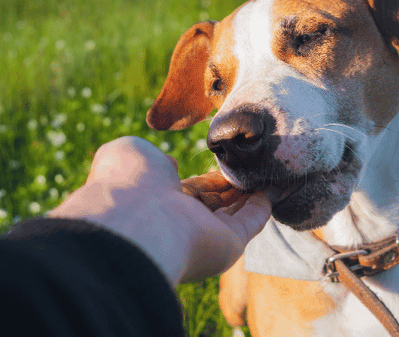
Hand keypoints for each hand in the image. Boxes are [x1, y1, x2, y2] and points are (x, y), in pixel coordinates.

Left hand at [48, 136, 270, 285]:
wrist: (136, 220)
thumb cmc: (128, 183)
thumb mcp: (130, 153)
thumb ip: (151, 157)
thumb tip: (171, 166)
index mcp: (157, 201)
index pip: (189, 191)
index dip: (207, 178)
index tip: (224, 161)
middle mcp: (181, 221)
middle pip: (214, 203)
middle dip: (232, 186)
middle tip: (252, 166)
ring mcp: (205, 235)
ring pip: (233, 213)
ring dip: (250, 195)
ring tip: (267, 174)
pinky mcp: (229, 245)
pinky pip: (250, 223)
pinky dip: (261, 208)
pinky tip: (271, 192)